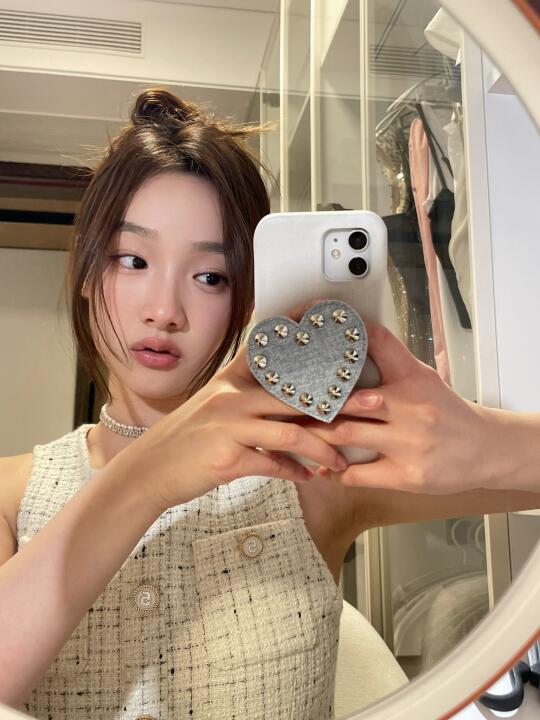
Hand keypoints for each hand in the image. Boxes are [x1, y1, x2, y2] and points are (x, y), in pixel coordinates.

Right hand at [120, 301, 347, 511]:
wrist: (152, 468)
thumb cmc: (187, 439)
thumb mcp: (214, 407)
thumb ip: (247, 398)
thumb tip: (284, 400)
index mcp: (232, 382)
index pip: (271, 352)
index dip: (300, 334)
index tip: (329, 321)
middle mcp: (232, 398)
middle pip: (297, 394)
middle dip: (341, 400)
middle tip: (375, 402)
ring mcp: (229, 426)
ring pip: (290, 431)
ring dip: (322, 447)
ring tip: (342, 460)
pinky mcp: (227, 458)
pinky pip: (270, 463)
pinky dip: (292, 470)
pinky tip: (308, 477)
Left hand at [302, 322, 499, 494]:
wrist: (484, 448)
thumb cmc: (446, 411)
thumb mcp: (422, 376)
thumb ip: (390, 358)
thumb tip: (355, 335)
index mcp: (412, 378)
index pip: (378, 344)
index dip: (344, 339)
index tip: (312, 339)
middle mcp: (409, 408)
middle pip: (348, 399)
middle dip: (312, 400)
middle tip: (282, 398)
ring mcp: (407, 443)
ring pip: (346, 435)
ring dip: (314, 434)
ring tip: (290, 431)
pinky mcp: (406, 475)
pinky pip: (359, 475)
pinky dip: (334, 471)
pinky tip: (319, 467)